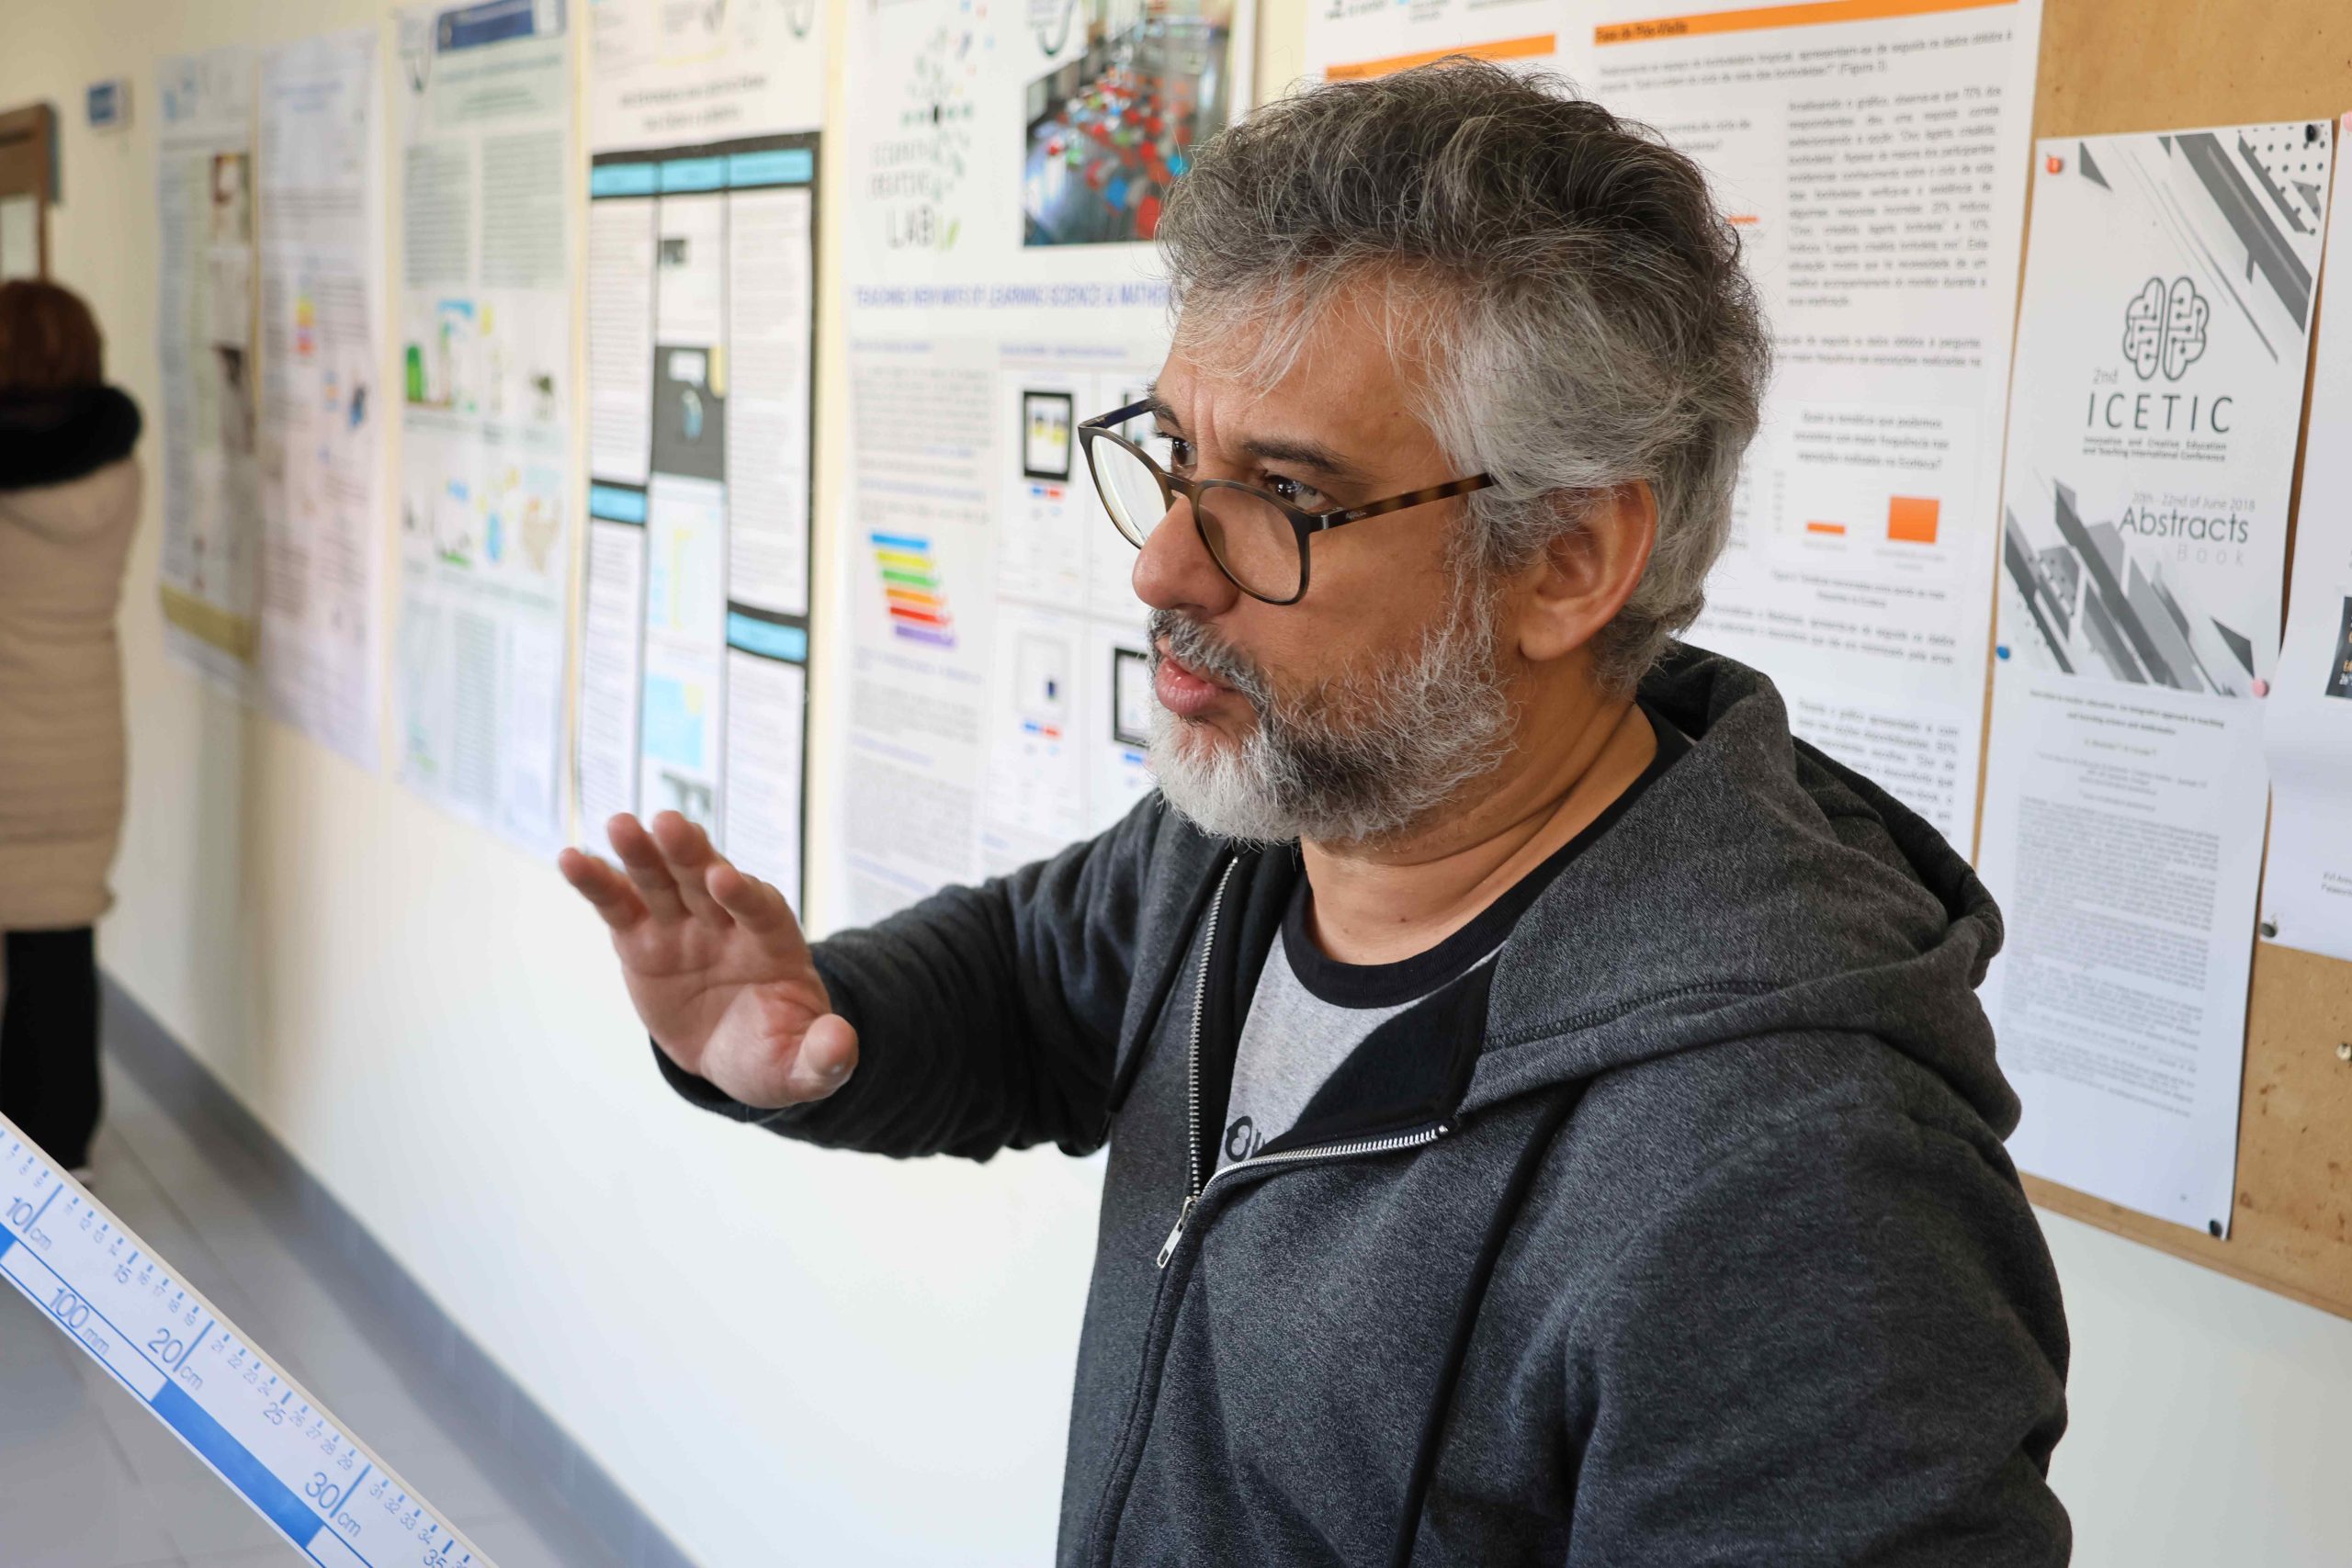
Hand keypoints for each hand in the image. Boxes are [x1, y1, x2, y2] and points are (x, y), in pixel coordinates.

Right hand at [557, 812, 856, 1109]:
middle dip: (691, 854)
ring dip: (642, 853)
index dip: (745, 895)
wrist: (734, 1052)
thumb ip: (825, 1057)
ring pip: (662, 882)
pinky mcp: (641, 938)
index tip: (724, 879)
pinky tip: (572, 858)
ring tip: (620, 825)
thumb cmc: (774, 1052)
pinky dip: (596, 882)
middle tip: (669, 824)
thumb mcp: (803, 1067)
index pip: (762, 912)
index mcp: (774, 945)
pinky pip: (618, 906)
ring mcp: (682, 926)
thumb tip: (841, 1045)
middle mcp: (727, 923)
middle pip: (708, 880)